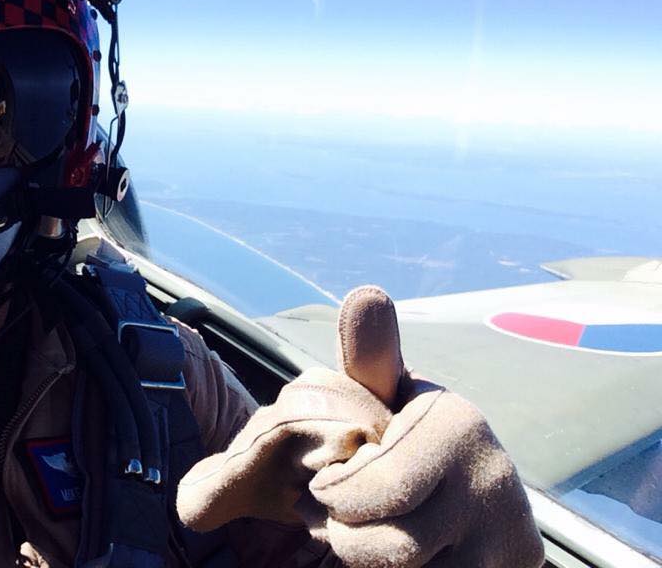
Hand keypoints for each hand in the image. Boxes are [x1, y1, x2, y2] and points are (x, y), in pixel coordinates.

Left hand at [177, 286, 543, 567]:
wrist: (478, 501)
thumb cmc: (411, 439)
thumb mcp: (390, 396)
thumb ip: (371, 356)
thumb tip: (365, 293)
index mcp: (457, 421)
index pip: (371, 489)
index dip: (334, 497)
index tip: (325, 486)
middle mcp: (494, 479)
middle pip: (388, 545)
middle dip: (349, 535)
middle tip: (340, 516)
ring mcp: (509, 538)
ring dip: (372, 562)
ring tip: (369, 532)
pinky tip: (401, 555)